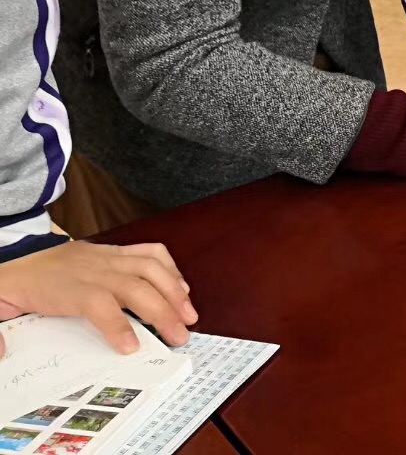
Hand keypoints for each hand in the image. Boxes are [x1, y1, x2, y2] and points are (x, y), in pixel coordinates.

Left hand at [0, 240, 194, 352]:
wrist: (13, 257)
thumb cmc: (14, 286)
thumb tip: (2, 354)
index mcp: (65, 287)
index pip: (99, 303)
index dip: (118, 325)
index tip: (131, 349)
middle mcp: (92, 269)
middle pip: (136, 286)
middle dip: (163, 312)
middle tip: (179, 337)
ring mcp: (106, 257)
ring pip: (149, 267)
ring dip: (175, 289)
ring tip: (189, 313)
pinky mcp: (113, 251)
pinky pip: (148, 251)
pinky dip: (169, 266)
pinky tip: (179, 284)